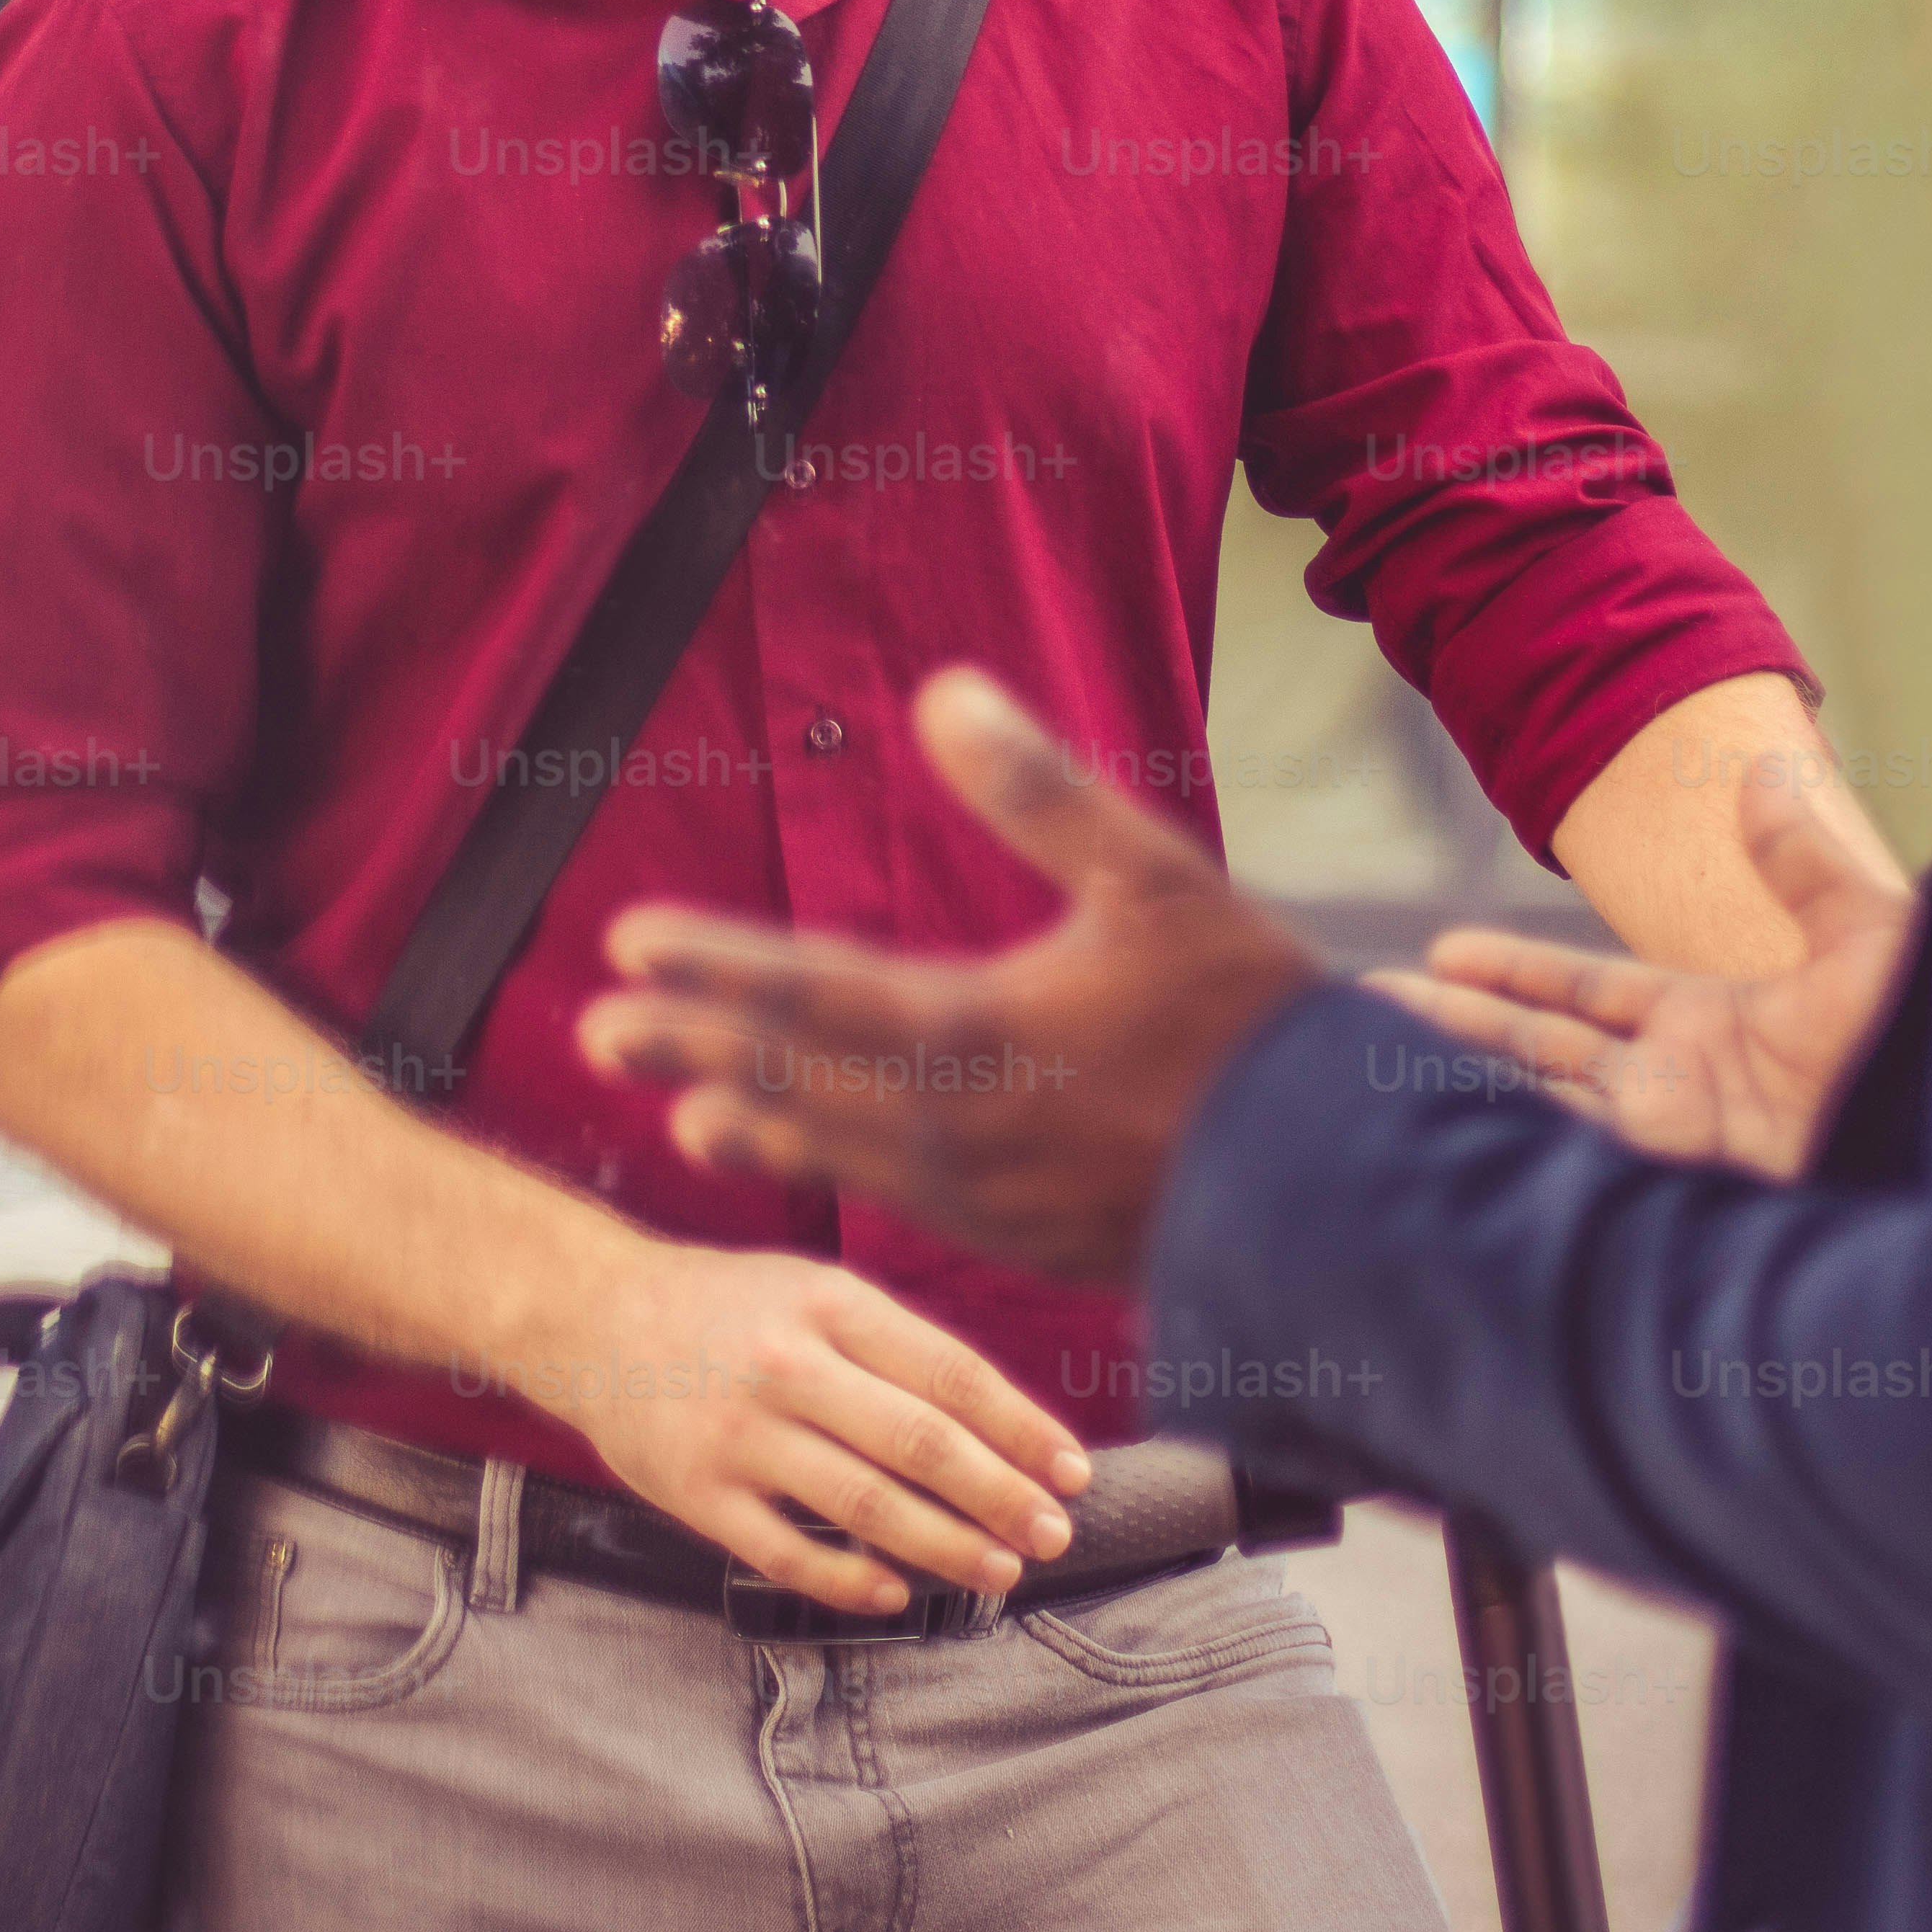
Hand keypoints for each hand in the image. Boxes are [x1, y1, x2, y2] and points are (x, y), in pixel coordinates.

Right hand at [508, 1239, 1093, 1618]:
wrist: (588, 1315)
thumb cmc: (726, 1308)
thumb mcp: (810, 1288)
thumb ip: (895, 1345)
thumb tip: (1002, 1425)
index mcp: (827, 1302)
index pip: (949, 1371)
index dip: (1021, 1427)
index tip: (1072, 1471)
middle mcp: (787, 1364)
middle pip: (918, 1441)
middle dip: (999, 1495)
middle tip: (1052, 1534)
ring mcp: (738, 1433)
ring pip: (862, 1503)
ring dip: (943, 1545)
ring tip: (999, 1572)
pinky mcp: (694, 1492)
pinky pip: (784, 1551)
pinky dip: (846, 1579)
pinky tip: (895, 1596)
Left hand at [577, 669, 1330, 1289]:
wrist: (1335, 1182)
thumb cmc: (1247, 1018)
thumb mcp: (1152, 875)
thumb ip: (1040, 789)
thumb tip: (943, 692)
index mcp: (978, 1029)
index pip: (809, 992)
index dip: (713, 967)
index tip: (628, 944)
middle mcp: (959, 1125)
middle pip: (797, 1080)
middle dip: (693, 1049)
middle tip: (596, 1033)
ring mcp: (987, 1195)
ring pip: (841, 1153)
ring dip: (753, 1124)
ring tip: (678, 1116)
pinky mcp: (1024, 1238)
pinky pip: (901, 1202)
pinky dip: (840, 1177)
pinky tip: (823, 1170)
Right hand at [1364, 746, 1913, 1182]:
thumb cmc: (1928, 1058)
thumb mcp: (1872, 941)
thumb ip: (1808, 864)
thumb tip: (1770, 771)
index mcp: (1712, 1030)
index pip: (1586, 996)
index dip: (1513, 970)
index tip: (1438, 952)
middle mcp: (1677, 1093)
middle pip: (1539, 1050)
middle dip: (1456, 1027)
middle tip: (1366, 1006)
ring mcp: (1668, 1155)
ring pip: (1536, 1108)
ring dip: (1457, 1082)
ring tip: (1367, 1065)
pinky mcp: (1666, 1207)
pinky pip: (1564, 1169)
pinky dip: (1502, 1148)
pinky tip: (1438, 1135)